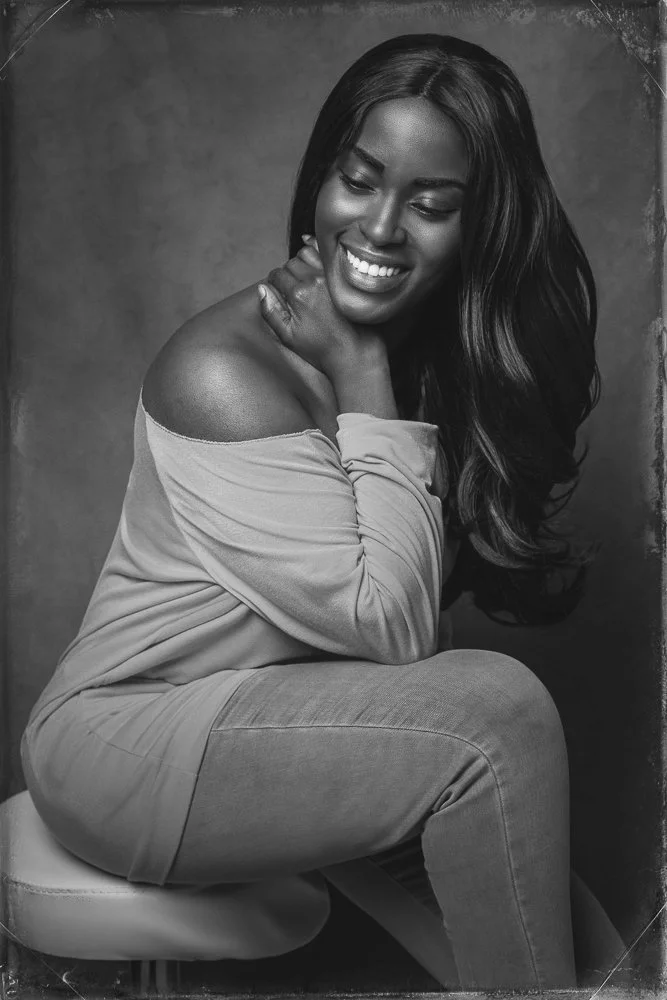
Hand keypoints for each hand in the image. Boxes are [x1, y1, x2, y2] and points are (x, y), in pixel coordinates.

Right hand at [258, 236, 383, 378]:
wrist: (354, 352)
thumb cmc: (322, 348)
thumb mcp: (289, 336)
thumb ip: (271, 312)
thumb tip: (261, 289)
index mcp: (298, 294)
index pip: (277, 275)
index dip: (274, 281)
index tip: (277, 288)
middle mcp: (315, 280)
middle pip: (291, 263)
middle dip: (287, 272)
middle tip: (291, 285)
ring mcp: (332, 276)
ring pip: (307, 253)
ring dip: (301, 260)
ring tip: (302, 274)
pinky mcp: (345, 275)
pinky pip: (327, 253)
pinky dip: (317, 249)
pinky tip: (312, 250)